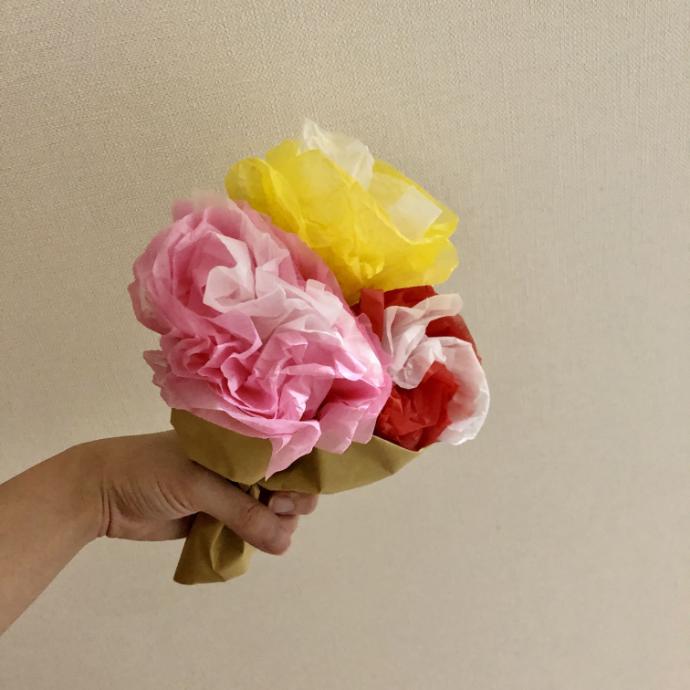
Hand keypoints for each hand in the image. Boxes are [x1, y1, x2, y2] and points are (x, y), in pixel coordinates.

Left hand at [80, 431, 317, 554]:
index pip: (287, 453)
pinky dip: (258, 538)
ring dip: (276, 525)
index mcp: (240, 440)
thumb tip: (285, 543)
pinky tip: (256, 544)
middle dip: (292, 502)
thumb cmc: (150, 471)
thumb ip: (242, 511)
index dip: (299, 474)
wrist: (101, 494)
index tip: (285, 496)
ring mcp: (231, 491)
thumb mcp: (200, 484)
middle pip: (288, 484)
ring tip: (264, 535)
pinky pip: (251, 528)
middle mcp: (242, 463)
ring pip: (272, 511)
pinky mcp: (219, 517)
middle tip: (275, 511)